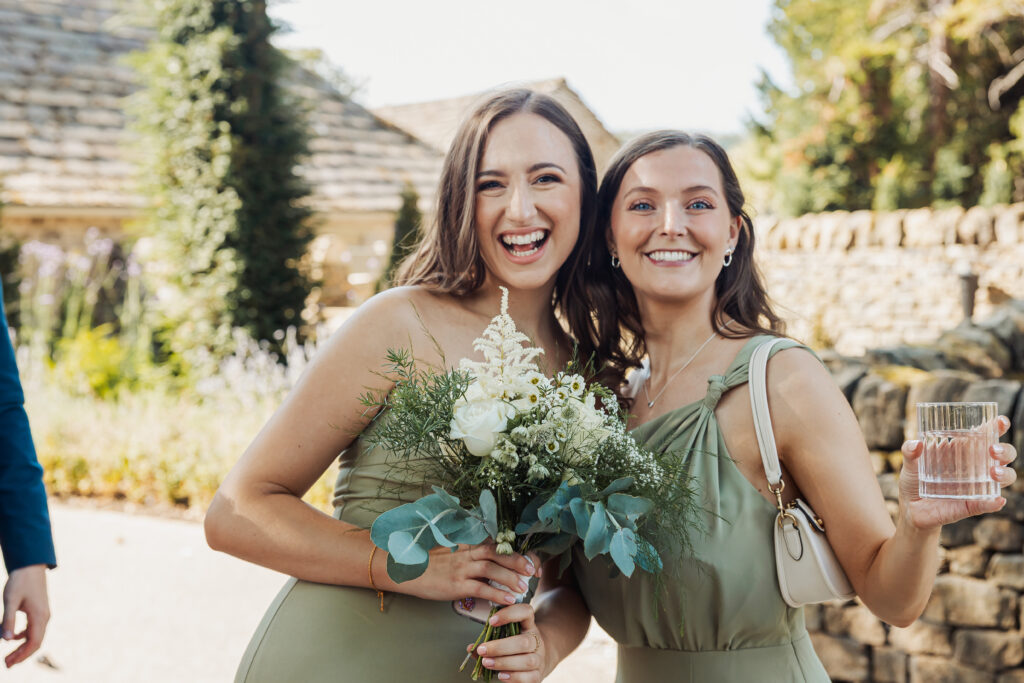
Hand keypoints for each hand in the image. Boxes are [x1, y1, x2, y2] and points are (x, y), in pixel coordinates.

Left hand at [2, 564, 49, 667]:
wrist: (31, 566)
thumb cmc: (20, 582)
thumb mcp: (10, 601)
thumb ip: (8, 621)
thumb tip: (6, 641)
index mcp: (39, 616)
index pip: (33, 643)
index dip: (21, 655)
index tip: (7, 663)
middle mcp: (44, 617)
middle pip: (36, 642)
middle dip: (22, 655)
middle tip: (6, 664)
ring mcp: (43, 614)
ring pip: (35, 637)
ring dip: (23, 648)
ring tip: (9, 656)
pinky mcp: (40, 610)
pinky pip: (34, 629)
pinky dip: (24, 637)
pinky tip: (14, 638)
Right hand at [397, 543, 539, 604]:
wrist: (405, 569)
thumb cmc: (428, 564)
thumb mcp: (452, 553)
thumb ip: (470, 555)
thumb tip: (490, 562)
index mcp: (468, 546)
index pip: (498, 545)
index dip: (516, 552)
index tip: (531, 561)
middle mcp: (466, 554)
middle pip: (498, 553)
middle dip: (519, 562)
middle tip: (533, 572)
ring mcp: (461, 568)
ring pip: (491, 568)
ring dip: (511, 578)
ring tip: (525, 588)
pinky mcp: (455, 584)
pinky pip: (480, 588)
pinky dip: (496, 593)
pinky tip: (508, 600)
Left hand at [468, 603, 548, 681]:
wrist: (537, 659)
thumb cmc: (515, 646)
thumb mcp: (505, 637)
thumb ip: (489, 640)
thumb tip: (471, 648)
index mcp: (528, 625)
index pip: (525, 612)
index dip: (510, 614)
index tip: (491, 621)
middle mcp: (536, 640)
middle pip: (524, 642)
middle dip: (500, 647)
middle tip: (482, 650)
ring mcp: (539, 658)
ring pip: (527, 661)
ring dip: (504, 663)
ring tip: (487, 663)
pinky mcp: (538, 674)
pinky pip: (530, 677)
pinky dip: (514, 677)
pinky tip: (501, 675)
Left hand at [899, 415, 1016, 529]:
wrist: (910, 509)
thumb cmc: (914, 481)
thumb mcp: (909, 464)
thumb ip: (909, 452)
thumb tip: (916, 444)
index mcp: (963, 451)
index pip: (986, 436)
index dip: (996, 427)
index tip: (1000, 421)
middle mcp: (975, 467)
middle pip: (1003, 455)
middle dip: (1004, 450)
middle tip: (992, 450)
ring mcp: (976, 486)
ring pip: (1004, 478)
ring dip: (1005, 474)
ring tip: (993, 473)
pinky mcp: (971, 505)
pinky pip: (988, 504)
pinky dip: (994, 502)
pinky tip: (997, 499)